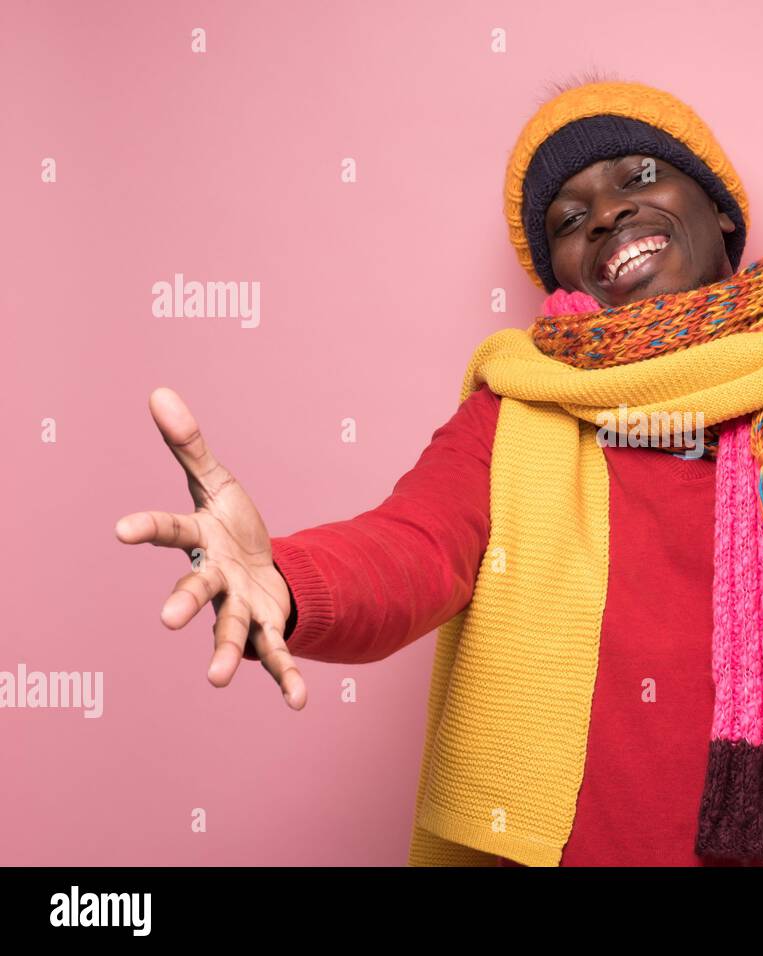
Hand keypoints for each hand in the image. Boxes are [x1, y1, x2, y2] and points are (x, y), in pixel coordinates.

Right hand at [115, 388, 306, 708]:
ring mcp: (239, 607)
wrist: (259, 565)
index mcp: (201, 540)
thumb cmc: (230, 524)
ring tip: (219, 678)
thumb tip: (159, 392)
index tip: (120, 529)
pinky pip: (276, 656)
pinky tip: (298, 703)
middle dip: (183, 603)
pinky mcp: (266, 628)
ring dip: (226, 653)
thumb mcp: (216, 481)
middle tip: (165, 620)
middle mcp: (214, 579)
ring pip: (231, 631)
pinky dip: (286, 678)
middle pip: (197, 590)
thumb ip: (189, 444)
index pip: (171, 529)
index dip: (147, 528)